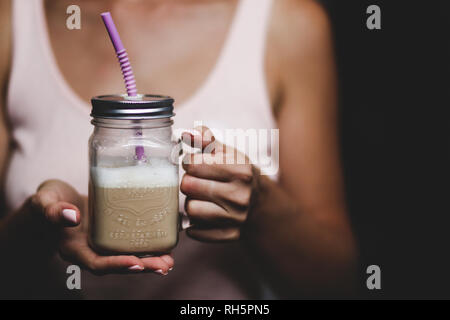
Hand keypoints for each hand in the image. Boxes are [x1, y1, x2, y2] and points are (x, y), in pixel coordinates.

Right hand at [29, 180, 173, 274]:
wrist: (54, 200)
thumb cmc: (47, 201)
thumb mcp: (44, 202)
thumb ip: (53, 210)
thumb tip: (72, 216)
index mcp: (74, 248)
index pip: (97, 263)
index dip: (117, 265)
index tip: (137, 263)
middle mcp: (91, 250)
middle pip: (118, 264)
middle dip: (143, 266)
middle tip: (165, 264)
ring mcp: (103, 242)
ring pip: (128, 255)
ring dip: (150, 259)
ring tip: (170, 259)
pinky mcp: (113, 232)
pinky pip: (132, 241)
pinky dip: (148, 243)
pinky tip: (165, 240)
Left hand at [181, 126, 256, 241]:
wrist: (263, 204)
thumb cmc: (241, 175)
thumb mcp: (229, 153)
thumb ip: (207, 139)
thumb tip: (186, 134)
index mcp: (240, 170)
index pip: (194, 163)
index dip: (189, 162)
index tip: (194, 164)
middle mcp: (240, 194)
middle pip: (189, 186)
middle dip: (187, 181)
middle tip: (195, 181)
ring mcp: (237, 217)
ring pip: (191, 209)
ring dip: (190, 202)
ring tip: (199, 197)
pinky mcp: (230, 234)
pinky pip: (197, 231)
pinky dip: (194, 224)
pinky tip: (203, 214)